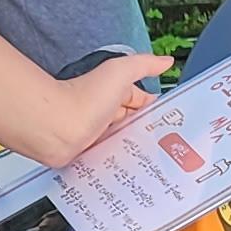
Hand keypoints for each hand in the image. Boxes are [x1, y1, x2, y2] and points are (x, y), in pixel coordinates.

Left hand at [26, 52, 169, 165]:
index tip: (175, 121)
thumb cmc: (83, 98)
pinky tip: (130, 168)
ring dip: (136, 150)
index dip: (157, 110)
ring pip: (124, 143)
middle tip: (169, 146)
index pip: (142, 102)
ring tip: (154, 160)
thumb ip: (144, 65)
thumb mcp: (120, 73)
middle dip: (150, 134)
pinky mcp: (90, 153)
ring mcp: (97, 134)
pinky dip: (119, 164)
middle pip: (135, 124)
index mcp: (113, 93)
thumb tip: (166, 61)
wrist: (56, 128)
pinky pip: (110, 159)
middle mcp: (105, 113)